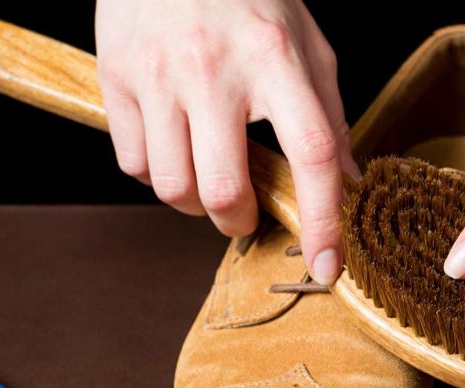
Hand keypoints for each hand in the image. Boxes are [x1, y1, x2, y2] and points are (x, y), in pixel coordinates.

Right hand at [95, 0, 358, 283]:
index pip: (311, 152)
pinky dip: (157, 172)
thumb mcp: (307, 46)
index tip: (326, 264)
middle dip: (240, 221)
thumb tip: (349, 186)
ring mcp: (158, 74)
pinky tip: (175, 145)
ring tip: (210, 176)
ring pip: (173, 187)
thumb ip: (329, 117)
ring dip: (197, 203)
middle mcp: (214, 69)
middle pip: (226, 189)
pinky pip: (134, 163)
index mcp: (276, 58)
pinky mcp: (115, 76)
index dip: (323, 218)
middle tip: (249, 211)